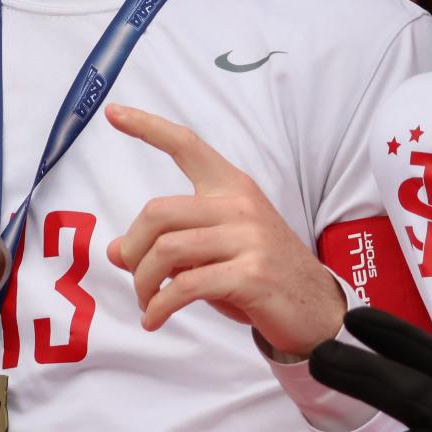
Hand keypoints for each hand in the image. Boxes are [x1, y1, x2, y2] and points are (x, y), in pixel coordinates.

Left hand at [104, 104, 344, 356]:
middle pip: (157, 212)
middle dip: (133, 248)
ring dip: (144, 281)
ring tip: (146, 301)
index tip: (113, 112)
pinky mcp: (251, 275)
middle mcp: (239, 205)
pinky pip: (186, 286)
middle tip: (134, 275)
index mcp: (231, 187)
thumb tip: (115, 251)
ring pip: (167, 249)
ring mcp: (248, 238)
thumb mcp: (214, 251)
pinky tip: (154, 318)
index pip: (187, 146)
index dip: (148, 127)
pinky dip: (160, 306)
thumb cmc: (260, 275)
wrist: (318, 310)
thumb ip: (170, 242)